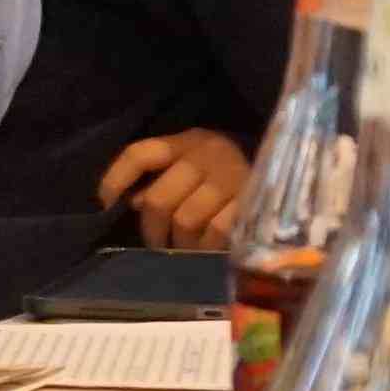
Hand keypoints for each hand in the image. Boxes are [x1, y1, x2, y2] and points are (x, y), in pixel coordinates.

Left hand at [102, 124, 253, 251]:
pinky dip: (206, 246)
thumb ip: (159, 180)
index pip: (140, 154)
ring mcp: (230, 178)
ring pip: (185, 220)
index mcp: (185, 142)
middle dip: (151, 227)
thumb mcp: (188, 166)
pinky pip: (216, 232)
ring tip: (182, 247)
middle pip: (158, 199)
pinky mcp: (252, 202)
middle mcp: (206, 155)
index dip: (115, 178)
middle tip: (156, 242)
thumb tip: (133, 203)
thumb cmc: (221, 174)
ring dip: (179, 241)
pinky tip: (207, 248)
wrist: (285, 170)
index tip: (104, 203)